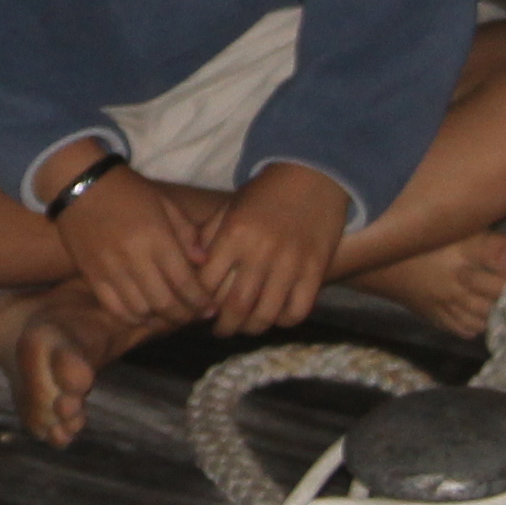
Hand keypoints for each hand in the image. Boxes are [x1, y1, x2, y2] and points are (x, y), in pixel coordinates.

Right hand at [47, 157, 223, 333]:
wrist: (80, 184)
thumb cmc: (128, 191)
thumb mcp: (165, 203)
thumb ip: (186, 233)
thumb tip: (203, 262)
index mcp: (156, 238)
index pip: (184, 281)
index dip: (200, 301)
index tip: (210, 309)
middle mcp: (134, 258)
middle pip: (164, 302)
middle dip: (184, 315)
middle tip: (194, 317)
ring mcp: (110, 269)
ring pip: (140, 310)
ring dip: (159, 319)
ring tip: (170, 317)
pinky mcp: (92, 276)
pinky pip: (114, 308)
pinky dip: (132, 318)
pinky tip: (143, 315)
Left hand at [188, 164, 350, 335]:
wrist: (313, 174)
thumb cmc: (265, 193)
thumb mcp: (230, 207)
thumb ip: (208, 236)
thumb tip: (189, 268)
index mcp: (234, 235)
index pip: (207, 283)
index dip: (199, 303)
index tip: (197, 311)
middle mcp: (260, 252)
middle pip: (236, 307)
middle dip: (224, 326)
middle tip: (220, 330)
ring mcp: (290, 264)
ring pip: (266, 315)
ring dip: (252, 328)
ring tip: (246, 327)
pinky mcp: (316, 270)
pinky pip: (297, 310)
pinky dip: (284, 320)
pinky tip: (276, 316)